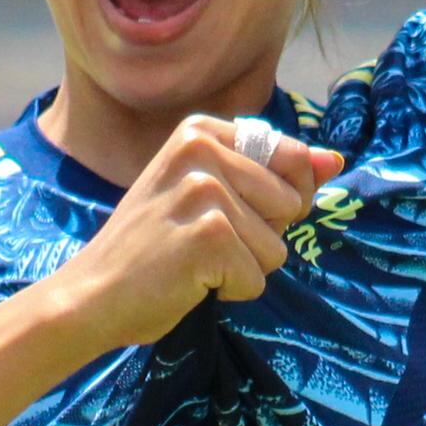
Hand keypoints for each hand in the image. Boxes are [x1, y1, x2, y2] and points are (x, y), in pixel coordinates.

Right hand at [53, 117, 345, 350]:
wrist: (90, 294)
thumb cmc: (151, 247)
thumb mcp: (206, 192)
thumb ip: (272, 173)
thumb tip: (335, 161)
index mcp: (201, 130)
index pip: (291, 161)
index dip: (272, 203)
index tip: (219, 213)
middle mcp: (201, 149)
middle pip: (291, 205)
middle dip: (257, 238)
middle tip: (198, 242)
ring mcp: (204, 190)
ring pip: (277, 247)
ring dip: (242, 268)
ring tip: (191, 262)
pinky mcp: (208, 235)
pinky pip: (256, 279)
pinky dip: (228, 291)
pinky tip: (186, 281)